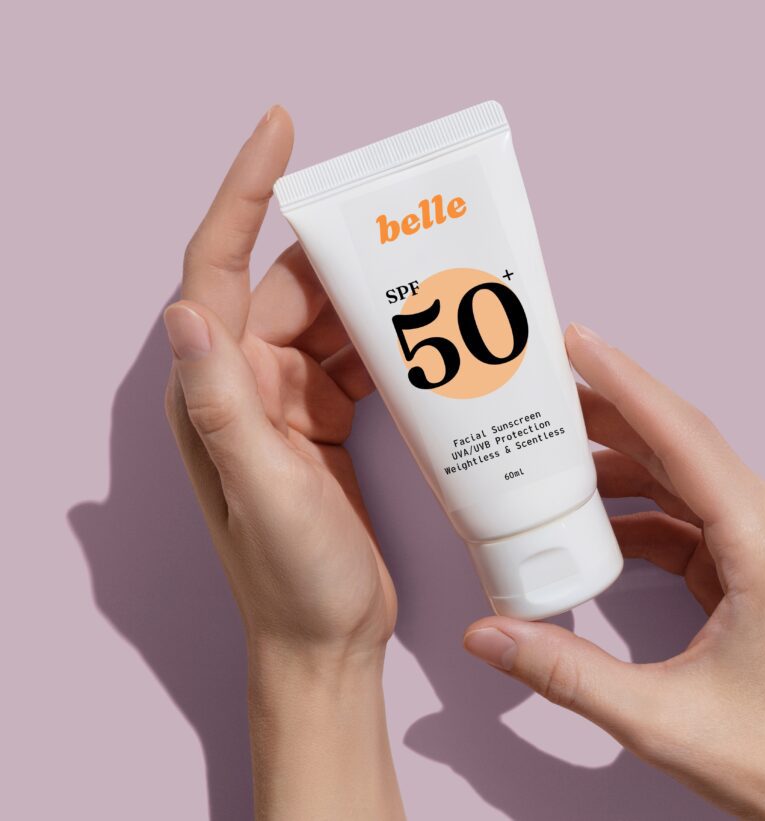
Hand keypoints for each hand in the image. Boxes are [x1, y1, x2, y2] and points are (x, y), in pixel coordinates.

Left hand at [165, 107, 401, 818]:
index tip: (281, 131)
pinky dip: (386, 341)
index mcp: (217, 392)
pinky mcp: (320, 422)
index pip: (218, 268)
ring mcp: (283, 403)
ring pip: (324, 319)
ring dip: (370, 295)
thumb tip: (186, 310)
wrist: (328, 640)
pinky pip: (352, 359)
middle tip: (402, 223)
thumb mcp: (266, 494)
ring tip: (424, 272)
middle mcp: (242, 386)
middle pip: (287, 287)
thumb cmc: (297, 581)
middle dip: (340, 251)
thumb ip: (226, 407)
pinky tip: (425, 336)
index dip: (244, 194)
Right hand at [463, 324, 764, 818]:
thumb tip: (489, 635)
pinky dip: (642, 510)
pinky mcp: (761, 563)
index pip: (685, 440)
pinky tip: (597, 517)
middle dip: (610, 413)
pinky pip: (692, 515)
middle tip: (546, 390)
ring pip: (687, 475)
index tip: (579, 343)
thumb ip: (564, 672)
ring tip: (558, 450)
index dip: (626, 384)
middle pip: (682, 444)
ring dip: (624, 461)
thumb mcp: (659, 718)